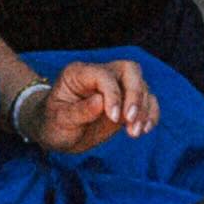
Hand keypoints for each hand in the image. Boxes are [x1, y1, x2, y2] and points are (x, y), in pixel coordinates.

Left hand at [27, 56, 156, 152]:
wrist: (56, 132)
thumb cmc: (53, 123)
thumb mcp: (59, 120)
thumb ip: (79, 111)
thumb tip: (101, 102)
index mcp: (79, 73)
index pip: (104, 75)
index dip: (113, 94)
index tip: (113, 118)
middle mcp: (100, 75)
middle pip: (130, 70)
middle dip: (135, 95)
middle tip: (130, 120)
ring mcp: (116, 87)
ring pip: (142, 85)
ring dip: (143, 109)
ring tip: (135, 133)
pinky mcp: (126, 102)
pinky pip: (147, 100)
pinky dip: (151, 113)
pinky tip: (146, 129)